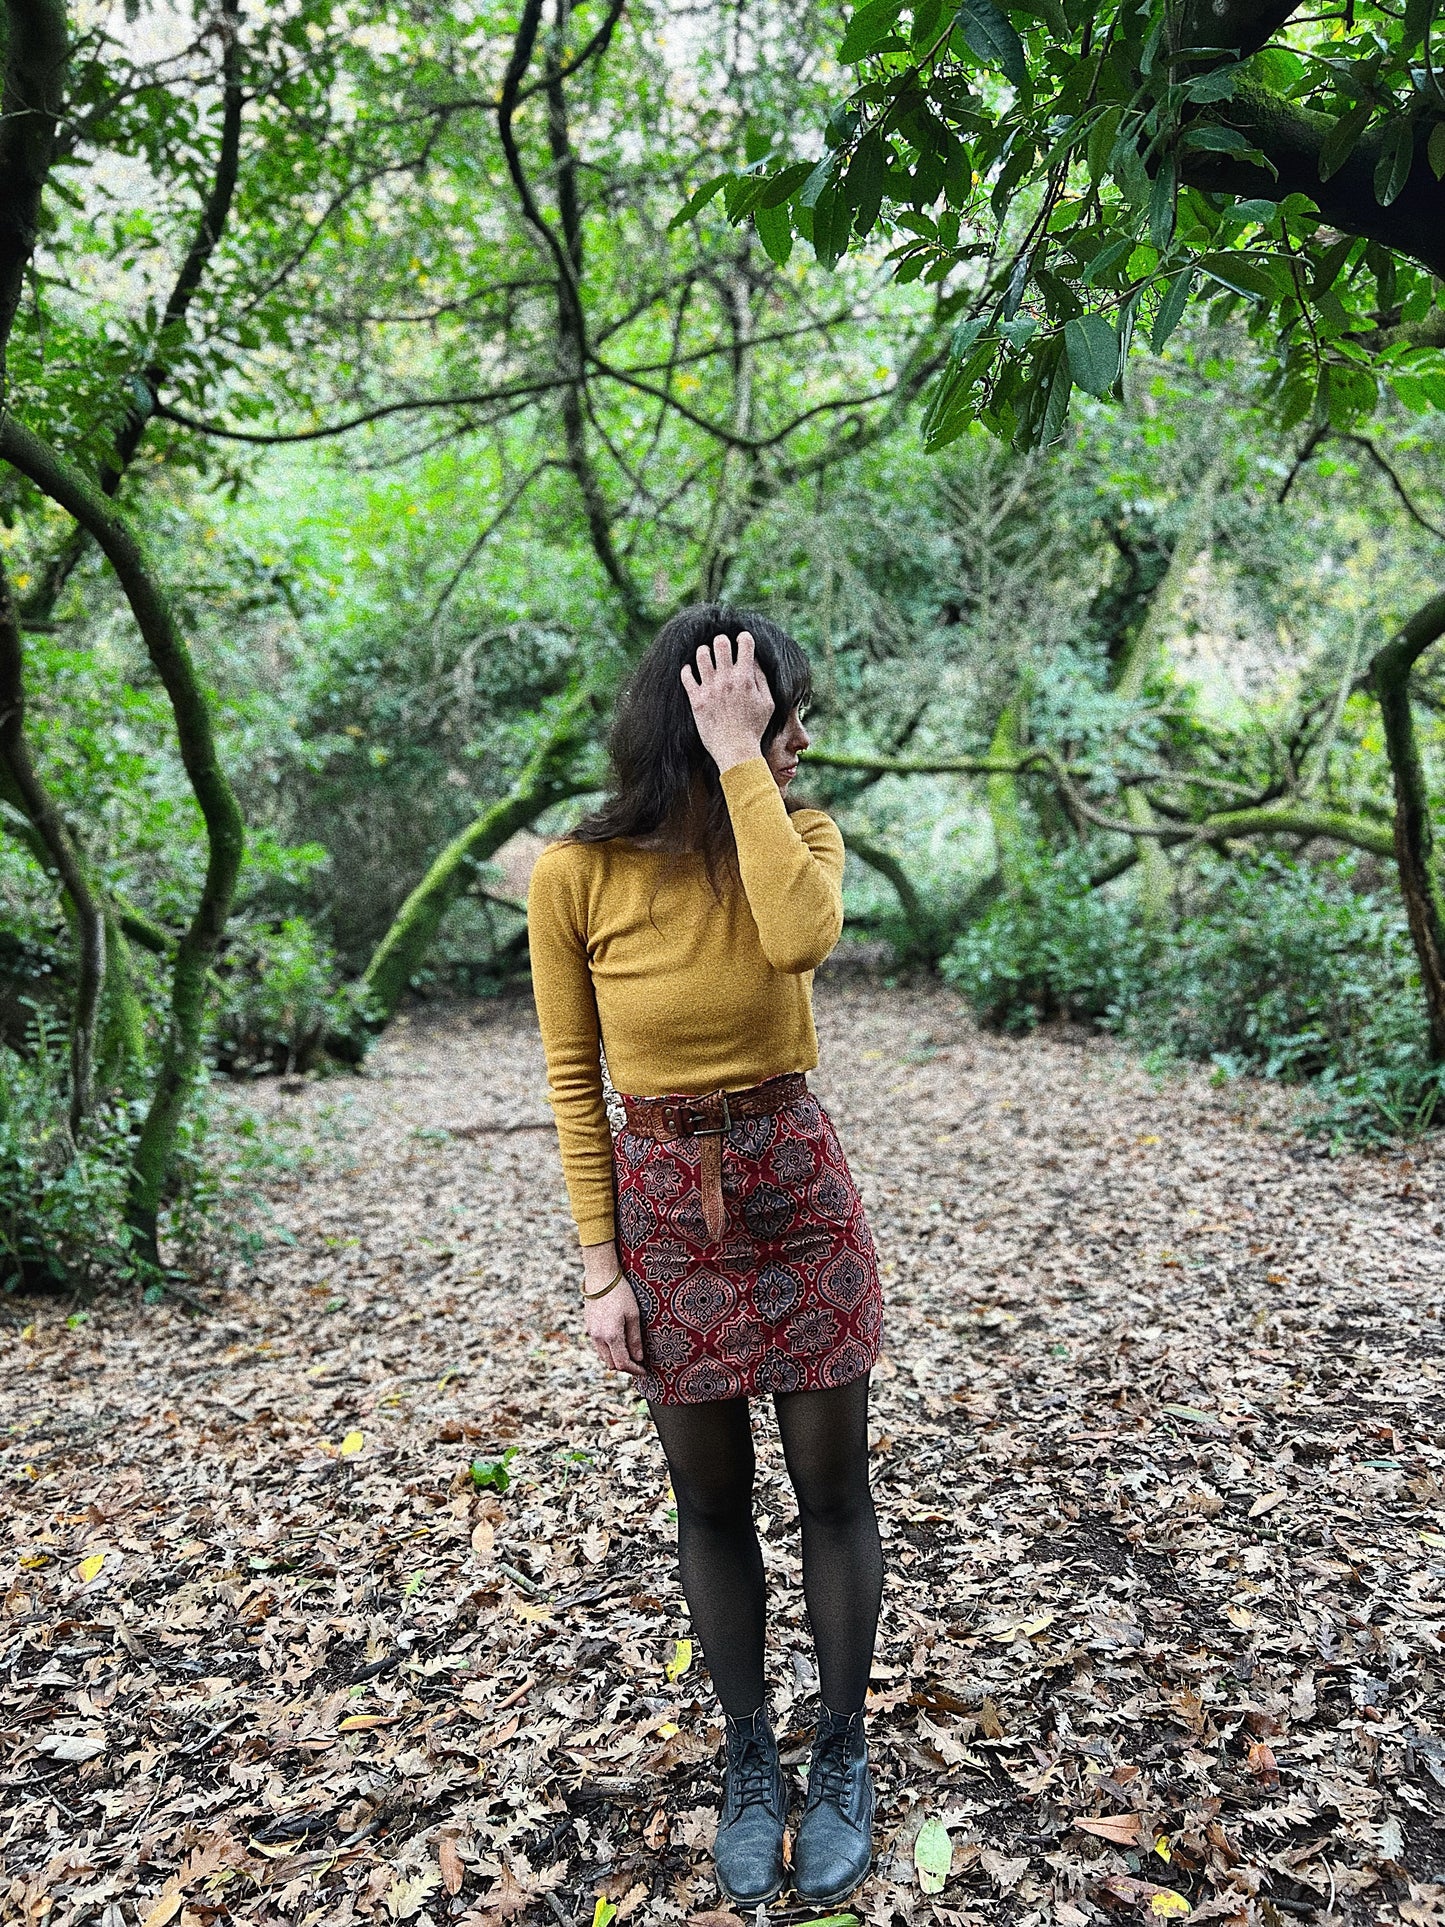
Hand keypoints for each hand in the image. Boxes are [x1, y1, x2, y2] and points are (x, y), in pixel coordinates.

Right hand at [582, 1241, 645, 1378]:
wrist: (600, 1277)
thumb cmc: (621, 1294)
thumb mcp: (634, 1315)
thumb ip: (635, 1339)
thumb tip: (639, 1358)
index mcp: (611, 1336)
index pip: (623, 1363)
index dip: (635, 1371)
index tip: (645, 1371)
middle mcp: (598, 1338)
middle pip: (612, 1364)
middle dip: (626, 1367)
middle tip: (639, 1363)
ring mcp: (591, 1333)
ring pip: (604, 1357)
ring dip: (616, 1359)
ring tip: (630, 1353)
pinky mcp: (589, 1327)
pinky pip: (599, 1347)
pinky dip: (609, 1350)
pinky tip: (619, 1342)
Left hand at [680, 630, 774, 773]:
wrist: (736, 751)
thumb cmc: (754, 728)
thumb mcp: (768, 703)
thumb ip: (761, 679)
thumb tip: (754, 660)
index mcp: (745, 678)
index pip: (744, 643)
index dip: (744, 638)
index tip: (742, 641)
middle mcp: (726, 680)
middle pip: (720, 643)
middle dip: (722, 641)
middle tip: (722, 647)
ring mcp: (709, 689)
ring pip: (701, 655)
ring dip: (704, 652)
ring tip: (706, 658)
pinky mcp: (696, 700)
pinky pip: (686, 675)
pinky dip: (687, 670)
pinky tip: (691, 671)